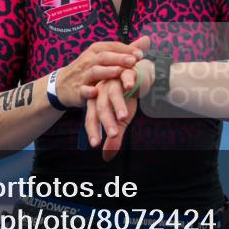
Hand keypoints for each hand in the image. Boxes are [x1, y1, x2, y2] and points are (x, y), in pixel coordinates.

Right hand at [55, 40, 143, 109]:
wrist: (62, 85)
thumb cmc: (88, 69)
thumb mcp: (103, 57)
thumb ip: (125, 50)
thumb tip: (147, 40)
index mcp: (96, 50)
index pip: (112, 46)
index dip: (126, 49)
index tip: (140, 54)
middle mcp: (89, 60)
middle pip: (104, 57)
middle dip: (119, 58)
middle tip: (133, 61)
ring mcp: (82, 75)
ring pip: (95, 71)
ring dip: (107, 71)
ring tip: (119, 72)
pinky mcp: (77, 90)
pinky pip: (83, 90)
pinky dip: (89, 90)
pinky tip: (96, 91)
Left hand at [82, 38, 152, 160]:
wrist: (137, 76)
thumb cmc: (126, 98)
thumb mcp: (120, 120)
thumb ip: (114, 137)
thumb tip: (106, 157)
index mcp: (97, 102)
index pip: (91, 117)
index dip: (93, 130)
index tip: (95, 144)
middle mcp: (103, 91)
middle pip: (101, 107)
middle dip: (107, 121)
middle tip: (113, 135)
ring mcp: (113, 81)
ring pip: (113, 94)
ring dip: (118, 105)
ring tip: (124, 117)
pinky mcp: (126, 71)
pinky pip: (125, 76)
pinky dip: (127, 81)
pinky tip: (130, 87)